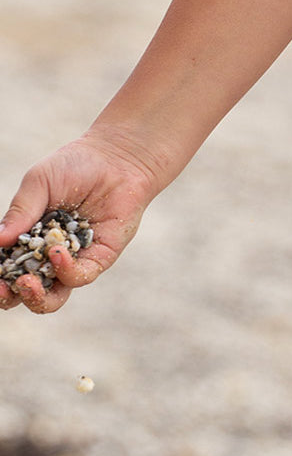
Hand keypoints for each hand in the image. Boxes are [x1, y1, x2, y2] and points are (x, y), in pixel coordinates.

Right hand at [0, 136, 161, 313]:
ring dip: (36, 297)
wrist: (117, 158)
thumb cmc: (74, 166)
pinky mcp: (100, 257)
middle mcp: (48, 255)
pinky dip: (66, 270)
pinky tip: (56, 252)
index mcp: (28, 239)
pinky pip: (80, 276)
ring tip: (26, 282)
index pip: (6, 268)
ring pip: (53, 297)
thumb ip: (20, 212)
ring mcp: (74, 259)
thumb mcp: (39, 183)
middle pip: (24, 291)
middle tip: (2, 288)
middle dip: (10, 296)